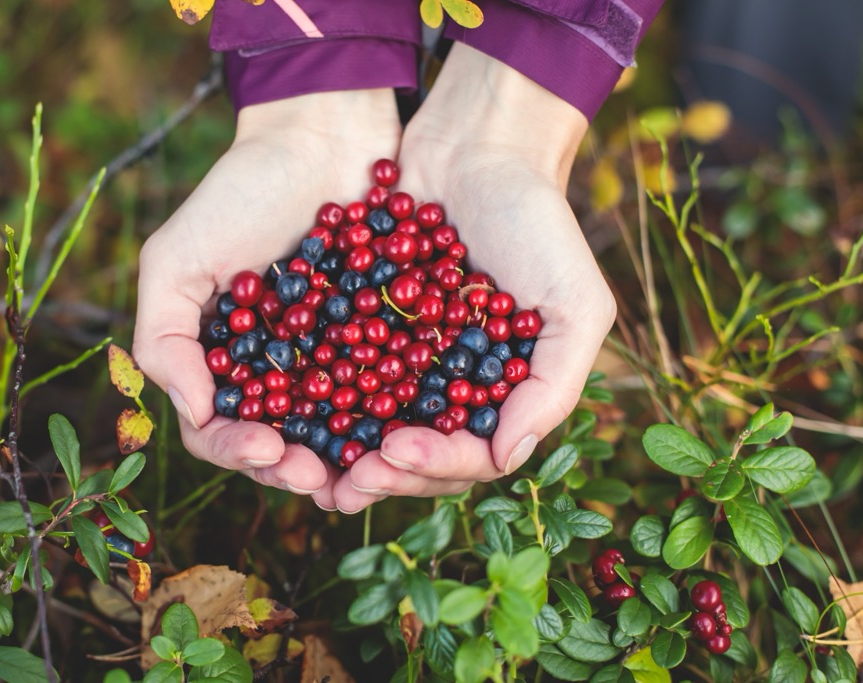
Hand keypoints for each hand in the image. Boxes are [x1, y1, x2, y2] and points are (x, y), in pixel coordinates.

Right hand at [134, 90, 401, 508]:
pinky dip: (391, 421)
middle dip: (295, 469)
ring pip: (333, 433)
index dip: (238, 451)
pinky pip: (385, 393)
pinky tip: (405, 436)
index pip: (218, 431)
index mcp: (221, 362)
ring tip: (361, 476)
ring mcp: (328, 360)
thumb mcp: (176, 259)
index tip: (267, 448)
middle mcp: (273, 371)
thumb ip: (163, 339)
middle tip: (319, 478)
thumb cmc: (240, 193)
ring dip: (343, 462)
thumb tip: (193, 416)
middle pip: (279, 445)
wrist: (322, 138)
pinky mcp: (380, 341)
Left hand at [330, 44, 615, 512]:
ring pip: (371, 424)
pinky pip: (339, 370)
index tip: (397, 451)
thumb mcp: (575, 303)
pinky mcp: (364, 325)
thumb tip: (508, 460)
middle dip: (383, 471)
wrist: (477, 147)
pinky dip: (316, 395)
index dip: (436, 465)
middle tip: (346, 479)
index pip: (471, 455)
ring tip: (308, 463)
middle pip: (416, 452)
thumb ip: (553, 385)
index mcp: (503, 392)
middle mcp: (452, 385)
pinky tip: (287, 408)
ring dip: (343, 451)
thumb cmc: (537, 223)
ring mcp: (407, 357)